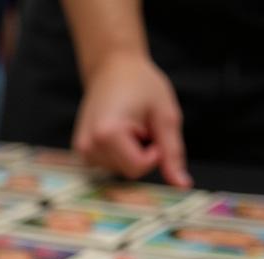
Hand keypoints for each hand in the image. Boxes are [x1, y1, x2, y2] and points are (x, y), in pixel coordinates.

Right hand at [72, 52, 190, 186]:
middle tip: (140, 124)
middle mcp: (88, 147)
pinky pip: (109, 166)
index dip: (154, 152)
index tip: (152, 129)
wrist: (112, 68)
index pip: (138, 168)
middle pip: (128, 172)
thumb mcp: (165, 115)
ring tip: (128, 125)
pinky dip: (119, 154)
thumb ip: (172, 152)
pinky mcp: (81, 152)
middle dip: (141, 153)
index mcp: (107, 134)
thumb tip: (182, 185)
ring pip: (119, 170)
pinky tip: (118, 132)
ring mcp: (81, 151)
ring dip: (130, 153)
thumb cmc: (141, 84)